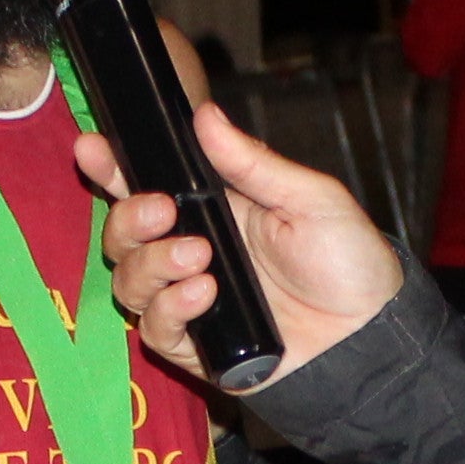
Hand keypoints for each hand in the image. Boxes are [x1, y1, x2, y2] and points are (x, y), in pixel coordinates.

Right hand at [80, 101, 403, 386]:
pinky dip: (169, 309)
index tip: (92, 149)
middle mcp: (192, 253)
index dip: (113, 168)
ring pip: (129, 281)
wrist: (371, 335)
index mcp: (214, 211)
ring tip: (199, 257)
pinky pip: (155, 329)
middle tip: (162, 211)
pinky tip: (204, 294)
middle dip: (128, 217)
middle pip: (122, 234)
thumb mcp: (310, 199)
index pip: (148, 184)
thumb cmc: (348, 262)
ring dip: (152, 264)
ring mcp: (190, 301)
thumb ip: (252, 164)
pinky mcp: (198, 347)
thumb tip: (204, 116)